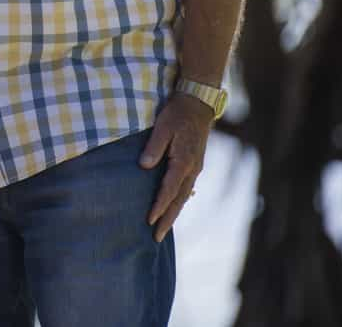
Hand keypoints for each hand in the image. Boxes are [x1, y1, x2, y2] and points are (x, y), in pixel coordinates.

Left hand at [139, 93, 214, 239]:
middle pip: (179, 200)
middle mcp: (192, 169)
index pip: (169, 190)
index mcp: (184, 162)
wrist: (197, 105)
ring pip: (183, 196)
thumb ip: (154, 147)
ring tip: (163, 228)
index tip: (149, 221)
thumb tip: (144, 166)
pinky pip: (186, 188)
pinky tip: (173, 206)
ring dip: (173, 212)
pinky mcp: (194, 164)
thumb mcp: (162, 127)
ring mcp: (195, 168)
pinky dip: (179, 200)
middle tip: (157, 237)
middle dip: (167, 219)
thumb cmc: (177, 114)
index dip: (159, 206)